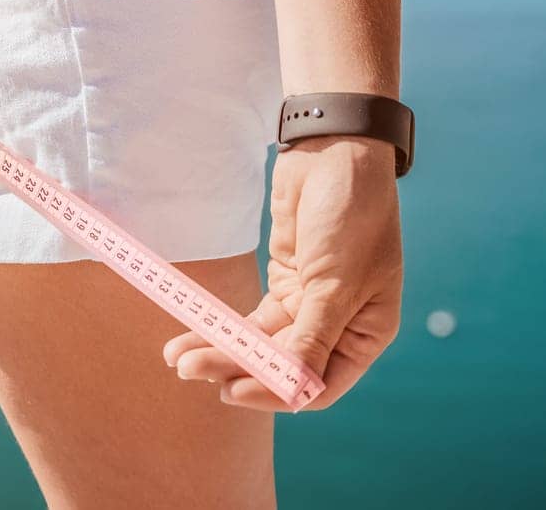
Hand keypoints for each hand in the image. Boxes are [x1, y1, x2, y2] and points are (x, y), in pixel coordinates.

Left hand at [164, 136, 402, 409]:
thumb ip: (312, 337)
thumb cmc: (352, 215)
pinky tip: (191, 336)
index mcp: (367, 333)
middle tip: (190, 371)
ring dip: (221, 350)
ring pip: (261, 344)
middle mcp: (339, 326)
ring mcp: (309, 304)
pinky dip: (222, 326)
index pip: (319, 385)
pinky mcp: (283, 281)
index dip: (276, 394)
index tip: (233, 391)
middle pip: (282, 366)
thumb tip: (296, 389)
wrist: (333, 151)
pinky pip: (250, 318)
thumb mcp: (336, 281)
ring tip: (178, 358)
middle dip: (236, 368)